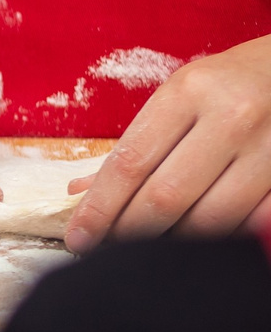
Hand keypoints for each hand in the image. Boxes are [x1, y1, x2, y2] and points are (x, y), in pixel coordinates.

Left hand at [63, 34, 270, 250]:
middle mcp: (230, 118)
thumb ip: (135, 144)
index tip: (79, 237)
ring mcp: (268, 148)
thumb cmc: (226, 84)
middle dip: (130, 231)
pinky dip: (220, 238)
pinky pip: (251, 224)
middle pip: (166, 197)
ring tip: (152, 241)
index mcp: (187, 93)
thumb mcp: (177, 96)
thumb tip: (82, 192)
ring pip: (211, 219)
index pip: (130, 163)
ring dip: (173, 240)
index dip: (99, 208)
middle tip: (110, 247)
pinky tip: (199, 236)